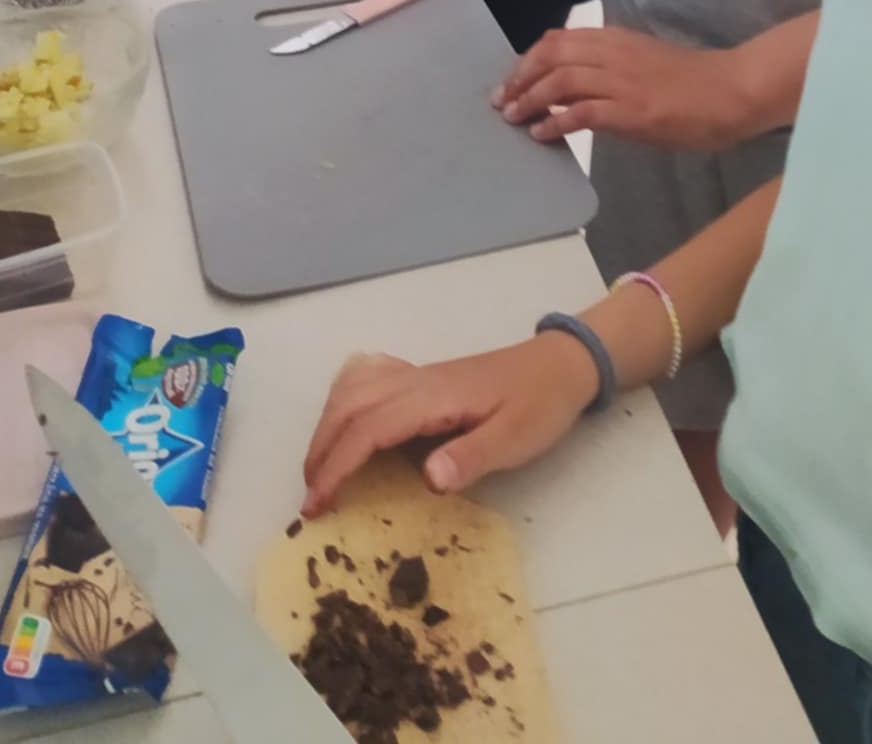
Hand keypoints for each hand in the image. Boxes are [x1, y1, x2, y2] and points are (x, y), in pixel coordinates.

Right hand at [300, 336, 598, 514]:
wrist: (561, 365)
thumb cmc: (540, 404)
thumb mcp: (515, 437)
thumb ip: (471, 457)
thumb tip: (426, 479)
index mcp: (432, 397)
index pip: (368, 429)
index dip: (337, 467)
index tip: (315, 505)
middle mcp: (416, 381)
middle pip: (349, 407)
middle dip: (321, 451)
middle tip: (310, 500)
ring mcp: (418, 376)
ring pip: (353, 389)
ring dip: (328, 427)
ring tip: (321, 471)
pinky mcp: (424, 378)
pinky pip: (369, 381)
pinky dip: (344, 403)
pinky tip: (347, 426)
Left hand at [495, 26, 753, 150]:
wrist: (731, 90)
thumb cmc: (693, 80)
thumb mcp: (644, 61)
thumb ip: (609, 67)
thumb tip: (571, 88)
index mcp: (616, 38)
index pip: (559, 39)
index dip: (529, 59)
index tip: (514, 79)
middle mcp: (613, 53)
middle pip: (551, 55)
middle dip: (520, 78)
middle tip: (502, 101)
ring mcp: (622, 80)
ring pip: (560, 81)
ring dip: (530, 99)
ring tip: (514, 118)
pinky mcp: (631, 110)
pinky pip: (582, 113)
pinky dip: (555, 122)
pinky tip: (542, 133)